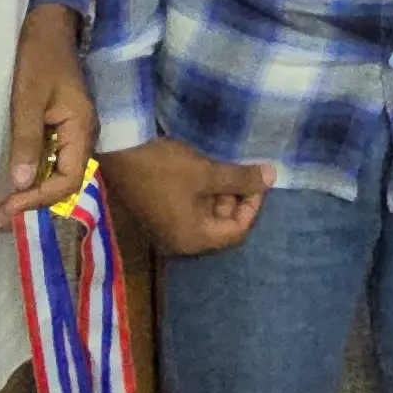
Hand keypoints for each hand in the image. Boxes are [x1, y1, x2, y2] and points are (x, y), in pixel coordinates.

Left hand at [0, 6, 98, 227]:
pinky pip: (51, 157)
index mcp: (81, 128)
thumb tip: (21, 184)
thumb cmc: (38, 55)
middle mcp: (83, 134)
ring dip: (33, 190)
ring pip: (58, 171)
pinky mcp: (61, 124)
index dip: (39, 199)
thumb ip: (26, 140)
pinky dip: (33, 172)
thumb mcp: (27, 97)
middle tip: (0, 217)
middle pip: (65, 181)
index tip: (8, 207)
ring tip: (3, 206)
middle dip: (34, 202)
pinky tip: (13, 179)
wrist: (47, 22)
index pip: (68, 180)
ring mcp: (73, 130)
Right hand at [96, 137, 275, 256]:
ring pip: (207, 217)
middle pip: (222, 227)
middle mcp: (180, 241)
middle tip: (245, 172)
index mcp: (193, 239)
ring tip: (227, 169)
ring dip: (221, 195)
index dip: (253, 206)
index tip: (258, 180)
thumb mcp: (207, 172)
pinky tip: (208, 172)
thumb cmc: (165, 167)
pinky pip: (191, 210)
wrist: (119, 151)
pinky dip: (204, 194)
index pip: (236, 231)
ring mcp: (168, 229)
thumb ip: (241, 179)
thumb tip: (273, 177)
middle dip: (237, 200)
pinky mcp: (160, 213)